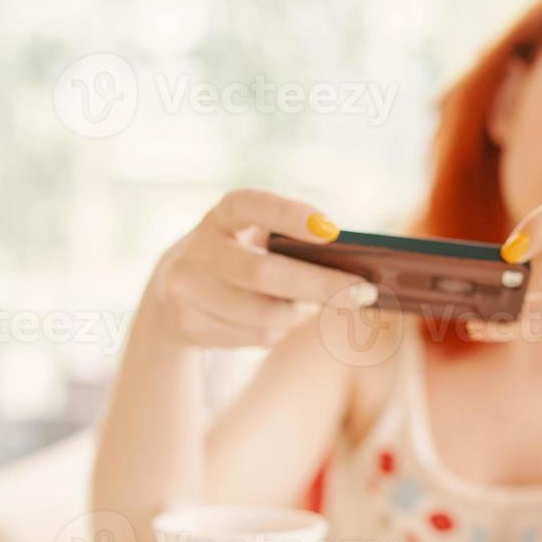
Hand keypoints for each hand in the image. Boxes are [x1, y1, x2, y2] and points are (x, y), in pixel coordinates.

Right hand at [147, 188, 375, 348]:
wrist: (176, 293)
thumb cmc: (244, 258)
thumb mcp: (260, 241)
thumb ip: (295, 248)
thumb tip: (355, 279)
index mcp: (222, 215)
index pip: (250, 205)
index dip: (289, 215)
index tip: (333, 231)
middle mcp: (197, 248)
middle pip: (263, 272)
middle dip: (320, 286)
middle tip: (365, 292)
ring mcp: (186, 288)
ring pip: (262, 313)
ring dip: (300, 314)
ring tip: (315, 306)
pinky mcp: (186, 324)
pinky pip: (253, 336)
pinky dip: (278, 331)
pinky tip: (278, 321)